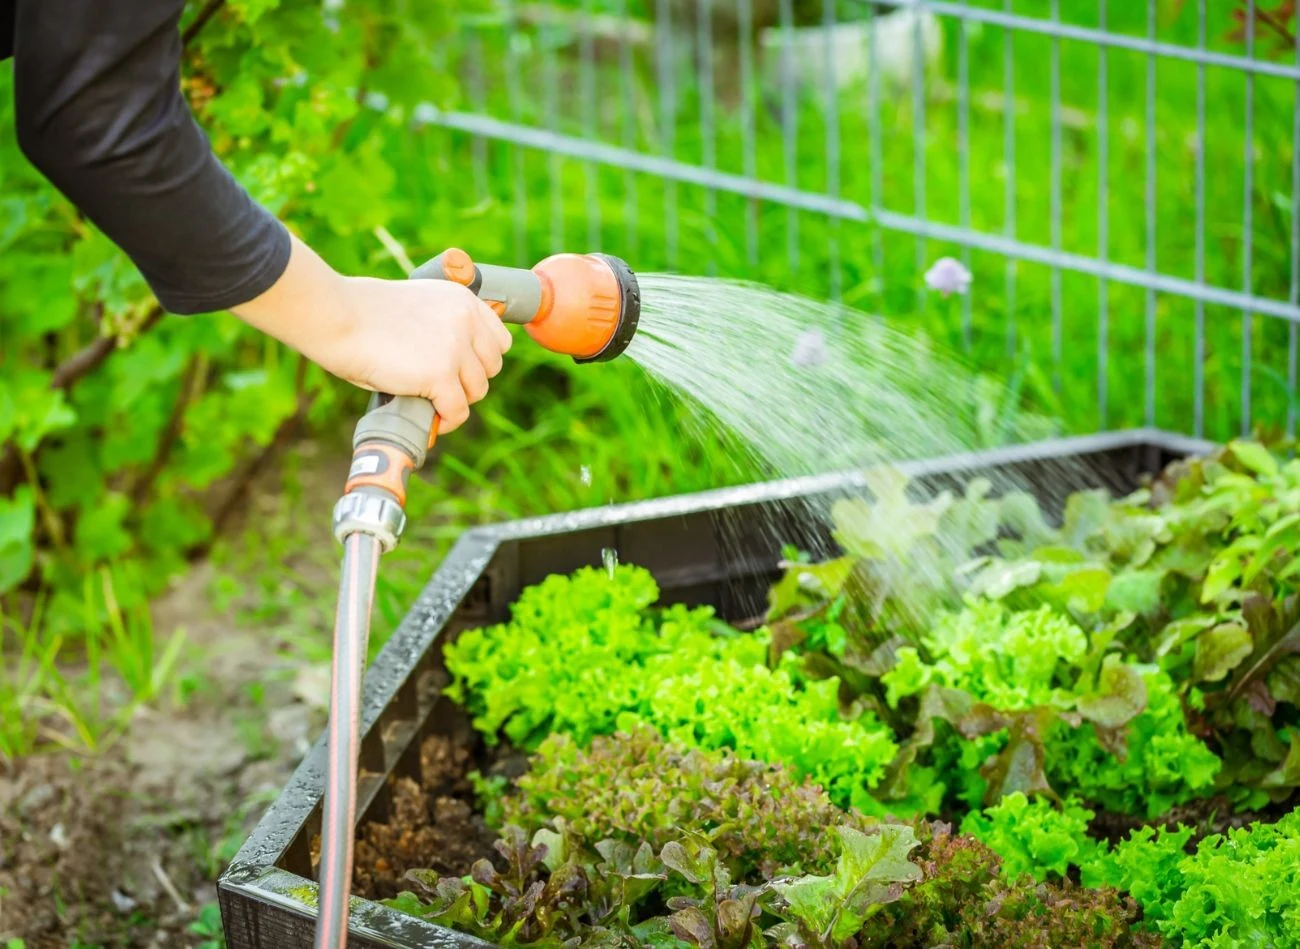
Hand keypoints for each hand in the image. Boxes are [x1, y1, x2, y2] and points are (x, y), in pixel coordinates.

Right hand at [231, 236, 511, 435]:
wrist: (338, 316)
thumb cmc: (363, 314)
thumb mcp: (418, 308)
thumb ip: (442, 328)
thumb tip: (456, 369)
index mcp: (463, 301)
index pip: (499, 341)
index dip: (481, 361)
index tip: (461, 372)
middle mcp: (466, 322)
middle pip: (491, 368)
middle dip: (468, 382)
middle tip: (442, 390)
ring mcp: (455, 348)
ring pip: (476, 391)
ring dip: (456, 401)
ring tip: (432, 403)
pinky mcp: (441, 374)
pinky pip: (458, 411)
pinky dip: (447, 421)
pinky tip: (432, 419)